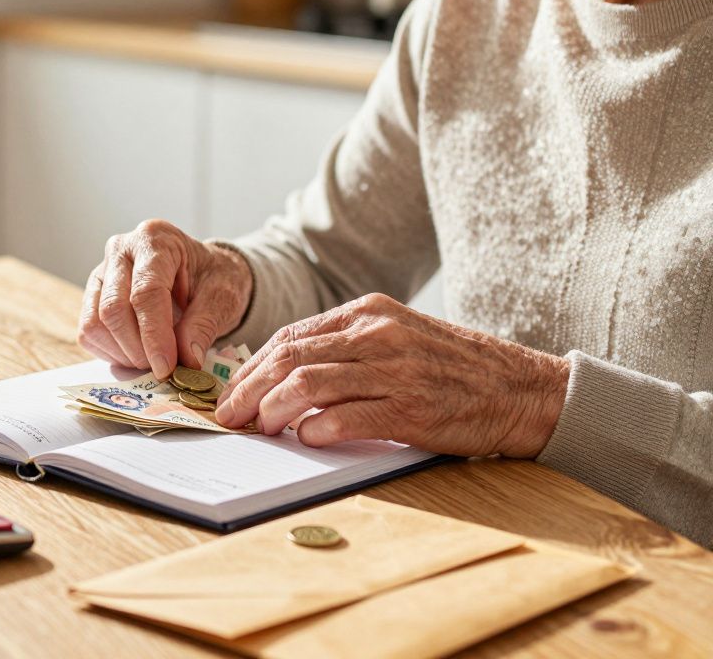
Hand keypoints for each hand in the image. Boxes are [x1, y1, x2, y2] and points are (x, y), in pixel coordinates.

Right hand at [78, 220, 252, 378]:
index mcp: (156, 240)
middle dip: (138, 349)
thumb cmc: (212, 278)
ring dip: (123, 354)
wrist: (203, 273)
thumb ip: (204, 325)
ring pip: (94, 323)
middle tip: (163, 369)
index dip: (154, 335)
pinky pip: (88, 332)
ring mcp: (102, 272)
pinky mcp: (93, 295)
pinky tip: (137, 353)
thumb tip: (187, 360)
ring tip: (152, 360)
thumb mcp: (223, 297)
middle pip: (113, 309)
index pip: (146, 292)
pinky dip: (111, 353)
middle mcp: (121, 250)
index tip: (166, 368)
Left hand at [213, 293, 569, 457]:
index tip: (230, 394)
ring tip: (259, 430)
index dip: (250, 368)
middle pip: (289, 357)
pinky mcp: (412, 407)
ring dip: (273, 410)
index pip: (290, 336)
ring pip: (309, 383)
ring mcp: (395, 368)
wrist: (524, 389)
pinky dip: (317, 429)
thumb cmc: (454, 369)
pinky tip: (304, 439)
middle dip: (248, 390)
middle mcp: (377, 334)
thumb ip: (345, 349)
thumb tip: (283, 378)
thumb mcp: (396, 337)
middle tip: (229, 418)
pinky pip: (349, 416)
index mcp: (368, 312)